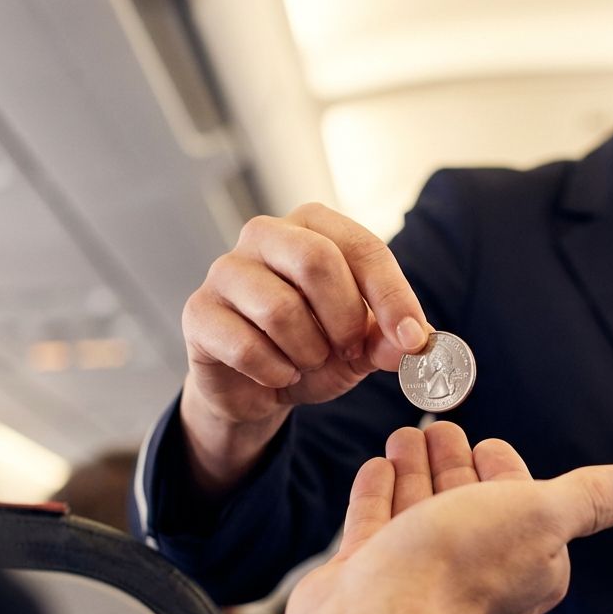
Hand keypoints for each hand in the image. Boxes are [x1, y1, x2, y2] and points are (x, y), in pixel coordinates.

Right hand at [179, 203, 430, 488]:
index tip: (413, 339)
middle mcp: (265, 235)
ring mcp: (225, 271)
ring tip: (309, 361)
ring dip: (309, 351)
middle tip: (351, 351)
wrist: (256, 387)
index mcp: (312, 226)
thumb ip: (387, 338)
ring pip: (280, 309)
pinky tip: (278, 374)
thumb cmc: (312, 347)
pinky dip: (275, 371)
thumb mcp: (360, 345)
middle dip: (344, 318)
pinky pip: (247, 347)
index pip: (361, 246)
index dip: (393, 295)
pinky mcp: (199, 312)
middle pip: (315, 260)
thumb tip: (411, 341)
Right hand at [283, 426, 612, 613]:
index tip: (488, 443)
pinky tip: (378, 466)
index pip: (521, 508)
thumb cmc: (461, 570)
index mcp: (525, 565)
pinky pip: (375, 527)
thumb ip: (584, 499)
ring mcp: (416, 576)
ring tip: (406, 436)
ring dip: (415, 470)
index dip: (506, 472)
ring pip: (419, 512)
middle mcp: (472, 574)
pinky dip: (378, 494)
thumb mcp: (540, 516)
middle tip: (440, 427)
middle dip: (455, 464)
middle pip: (466, 506)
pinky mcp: (368, 576)